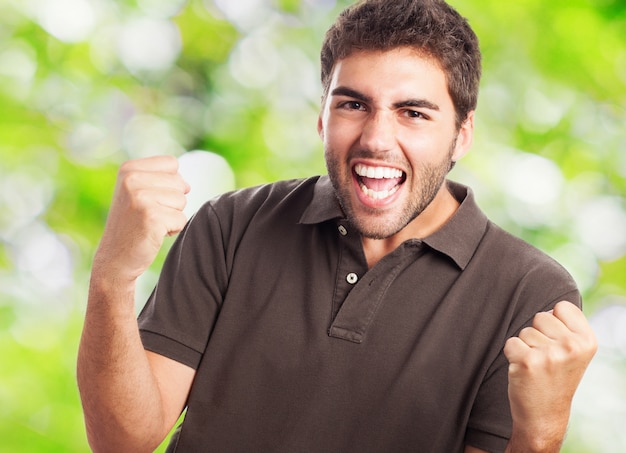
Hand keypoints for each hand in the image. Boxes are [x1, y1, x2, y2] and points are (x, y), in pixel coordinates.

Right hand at [94, 155, 189, 282]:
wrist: (115, 258)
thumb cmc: (132, 224)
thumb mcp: (138, 192)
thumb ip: (161, 179)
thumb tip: (188, 185)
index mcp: (129, 169)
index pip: (172, 164)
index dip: (170, 183)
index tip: (151, 198)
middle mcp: (132, 179)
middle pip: (180, 183)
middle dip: (172, 202)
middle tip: (150, 214)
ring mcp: (140, 197)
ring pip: (182, 201)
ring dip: (172, 216)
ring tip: (151, 223)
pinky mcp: (152, 217)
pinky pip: (181, 219)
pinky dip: (173, 229)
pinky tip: (154, 233)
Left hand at [503, 301, 596, 450]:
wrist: (544, 415)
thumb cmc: (556, 377)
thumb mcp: (573, 351)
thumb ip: (566, 326)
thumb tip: (549, 301)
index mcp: (587, 340)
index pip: (561, 306)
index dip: (553, 323)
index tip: (557, 344)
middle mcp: (572, 346)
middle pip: (540, 316)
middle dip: (537, 335)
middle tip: (545, 359)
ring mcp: (550, 354)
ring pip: (524, 331)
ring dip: (525, 347)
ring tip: (536, 367)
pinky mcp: (528, 361)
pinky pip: (510, 343)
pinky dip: (512, 355)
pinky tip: (524, 371)